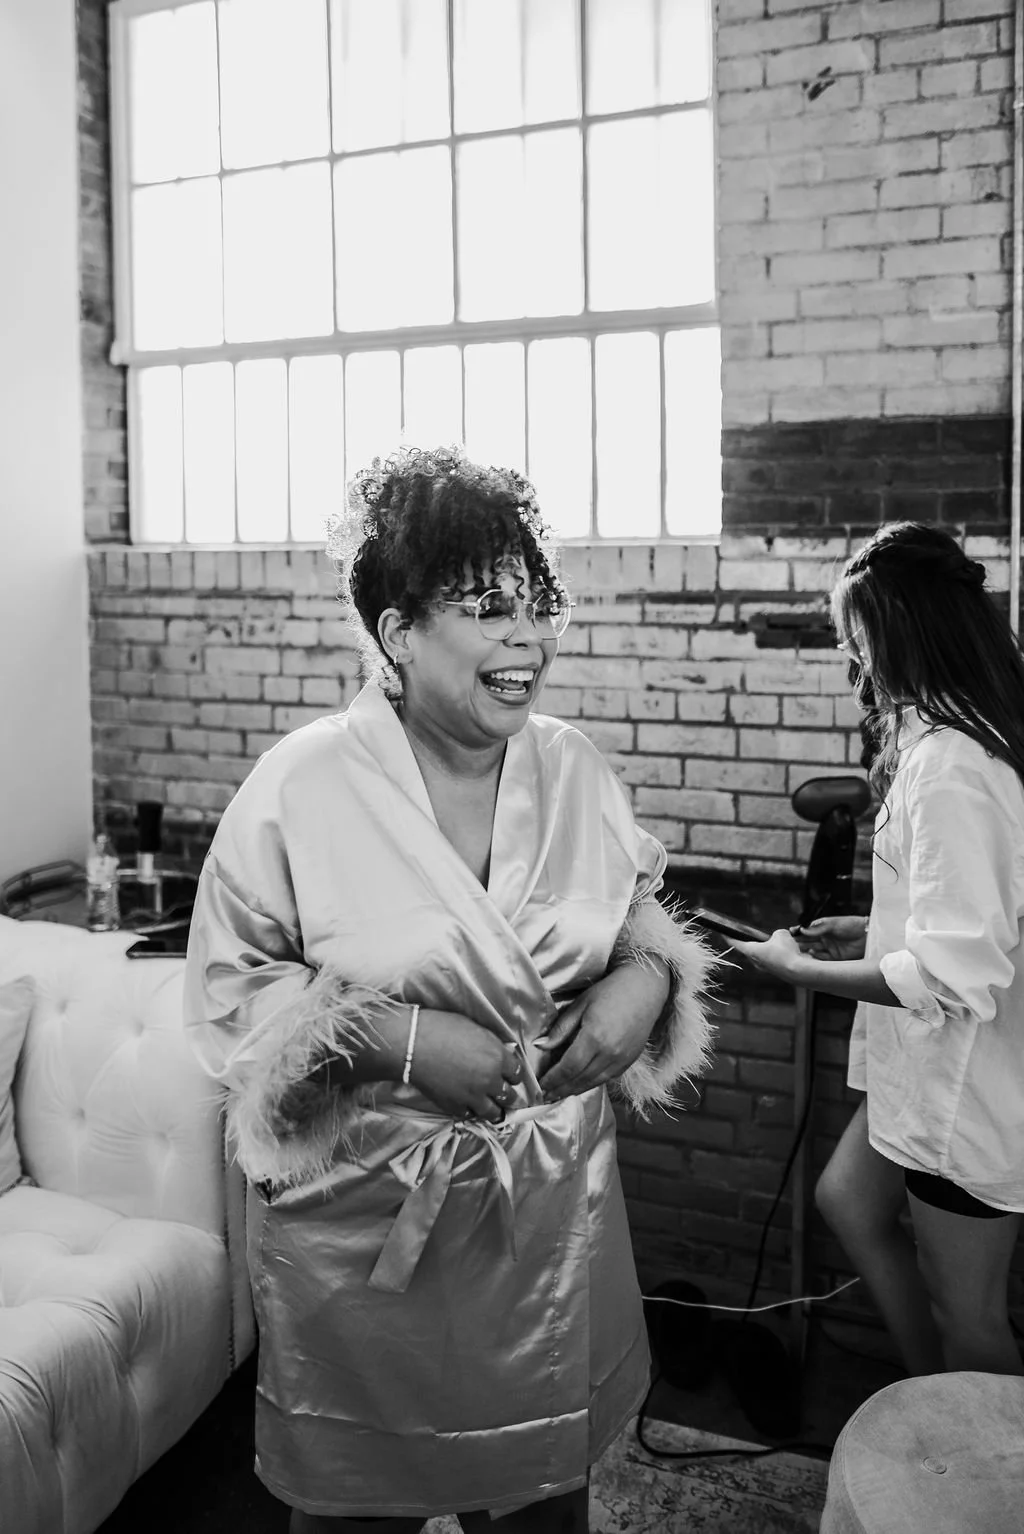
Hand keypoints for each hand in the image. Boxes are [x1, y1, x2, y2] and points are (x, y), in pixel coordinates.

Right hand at [408, 1010, 522, 1122]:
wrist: (413, 1045)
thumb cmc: (442, 1028)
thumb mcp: (475, 1029)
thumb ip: (492, 1045)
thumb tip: (501, 1053)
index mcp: (498, 1058)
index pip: (517, 1074)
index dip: (513, 1074)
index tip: (509, 1075)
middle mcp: (490, 1080)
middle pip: (509, 1096)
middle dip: (508, 1094)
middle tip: (504, 1094)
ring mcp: (473, 1096)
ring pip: (494, 1112)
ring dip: (495, 1109)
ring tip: (493, 1107)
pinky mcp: (456, 1107)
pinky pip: (470, 1115)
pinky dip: (471, 1111)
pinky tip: (468, 1104)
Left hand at [535, 963, 668, 1101]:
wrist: (645, 990)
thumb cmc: (610, 992)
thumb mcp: (580, 1004)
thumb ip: (561, 1028)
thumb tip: (541, 1045)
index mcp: (594, 1038)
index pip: (568, 1067)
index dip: (553, 1079)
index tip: (539, 1086)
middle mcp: (609, 1054)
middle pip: (579, 1079)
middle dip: (560, 1090)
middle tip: (544, 1097)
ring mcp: (621, 1060)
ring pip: (593, 1083)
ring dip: (573, 1091)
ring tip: (558, 1095)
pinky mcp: (629, 1062)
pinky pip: (606, 1079)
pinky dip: (590, 1085)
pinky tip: (579, 1086)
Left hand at [729, 927, 803, 981]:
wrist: (800, 972)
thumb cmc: (787, 952)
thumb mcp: (781, 934)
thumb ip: (776, 934)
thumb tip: (778, 938)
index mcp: (752, 951)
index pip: (735, 943)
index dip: (728, 936)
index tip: (722, 933)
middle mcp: (756, 961)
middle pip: (749, 949)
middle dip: (752, 941)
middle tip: (754, 934)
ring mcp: (766, 968)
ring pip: (762, 955)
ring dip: (767, 948)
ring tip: (778, 941)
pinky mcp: (775, 971)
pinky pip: (773, 960)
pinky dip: (778, 954)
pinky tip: (787, 950)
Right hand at [790, 915, 867, 961]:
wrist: (869, 934)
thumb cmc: (851, 925)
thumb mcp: (833, 924)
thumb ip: (818, 928)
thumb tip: (802, 930)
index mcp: (822, 929)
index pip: (807, 931)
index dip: (798, 933)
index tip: (789, 933)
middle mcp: (824, 939)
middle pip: (808, 942)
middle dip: (799, 943)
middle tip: (789, 945)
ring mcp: (829, 949)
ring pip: (814, 951)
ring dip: (806, 951)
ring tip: (798, 950)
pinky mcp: (836, 958)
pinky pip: (823, 959)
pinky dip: (816, 957)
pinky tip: (811, 954)